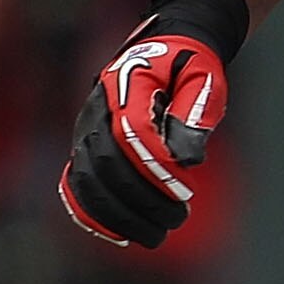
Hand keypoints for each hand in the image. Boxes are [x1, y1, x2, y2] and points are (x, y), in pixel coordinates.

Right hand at [61, 33, 228, 249]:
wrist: (164, 48)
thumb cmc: (189, 66)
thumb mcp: (205, 79)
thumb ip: (195, 112)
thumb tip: (188, 160)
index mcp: (126, 86)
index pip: (132, 134)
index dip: (156, 167)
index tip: (185, 192)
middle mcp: (98, 112)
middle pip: (108, 163)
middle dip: (142, 199)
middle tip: (178, 219)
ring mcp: (86, 131)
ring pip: (90, 180)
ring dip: (120, 215)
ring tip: (157, 235)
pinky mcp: (85, 148)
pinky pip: (78, 185)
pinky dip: (93, 214)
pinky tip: (120, 235)